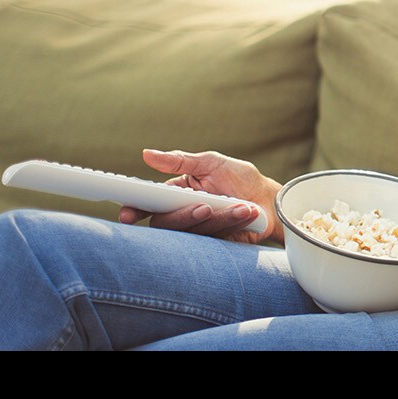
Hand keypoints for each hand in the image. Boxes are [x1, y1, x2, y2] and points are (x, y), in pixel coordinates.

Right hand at [118, 148, 281, 244]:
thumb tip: (146, 154)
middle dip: (183, 217)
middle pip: (168, 224)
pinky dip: (233, 222)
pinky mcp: (216, 245)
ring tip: (239, 205)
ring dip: (219, 218)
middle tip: (203, 207)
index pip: (149, 205)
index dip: (135, 211)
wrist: (269, 200)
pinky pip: (216, 239)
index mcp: (177, 194)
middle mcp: (184, 214)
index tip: (128, 215)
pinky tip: (247, 212)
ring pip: (194, 232)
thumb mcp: (211, 162)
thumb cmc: (239, 178)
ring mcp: (200, 232)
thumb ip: (180, 162)